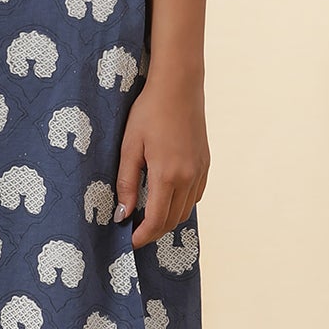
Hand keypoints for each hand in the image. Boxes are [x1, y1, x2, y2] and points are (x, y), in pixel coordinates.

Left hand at [113, 71, 209, 248]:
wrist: (179, 86)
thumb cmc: (149, 112)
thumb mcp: (129, 146)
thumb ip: (126, 182)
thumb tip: (122, 214)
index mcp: (167, 175)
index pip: (156, 220)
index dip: (142, 236)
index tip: (129, 242)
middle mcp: (188, 177)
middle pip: (172, 220)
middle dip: (154, 231)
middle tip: (134, 232)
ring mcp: (200, 171)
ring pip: (186, 210)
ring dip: (168, 219)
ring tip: (148, 217)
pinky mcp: (206, 163)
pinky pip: (195, 195)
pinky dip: (181, 204)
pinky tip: (166, 198)